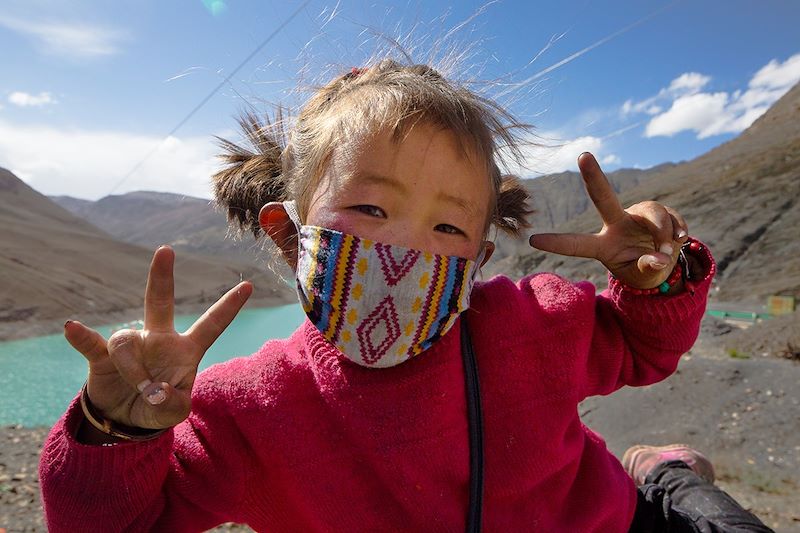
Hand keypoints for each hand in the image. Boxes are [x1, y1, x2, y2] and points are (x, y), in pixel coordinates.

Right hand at [64, 246, 251, 429]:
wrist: (124, 419)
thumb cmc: (157, 408)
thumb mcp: (173, 413)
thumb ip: (172, 404)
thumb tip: (156, 390)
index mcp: (185, 349)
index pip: (211, 324)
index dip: (229, 307)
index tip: (248, 285)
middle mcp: (158, 338)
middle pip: (160, 302)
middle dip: (162, 277)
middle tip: (166, 250)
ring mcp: (130, 345)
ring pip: (126, 342)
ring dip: (133, 370)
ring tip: (141, 390)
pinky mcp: (102, 356)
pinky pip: (92, 343)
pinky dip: (83, 337)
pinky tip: (73, 328)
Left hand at [529, 153, 688, 288]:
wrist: (663, 263)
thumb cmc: (642, 270)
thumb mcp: (642, 276)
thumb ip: (648, 268)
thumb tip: (659, 257)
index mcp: (603, 245)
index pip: (577, 245)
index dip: (557, 243)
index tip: (533, 240)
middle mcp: (616, 225)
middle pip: (603, 197)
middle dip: (594, 176)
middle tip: (583, 155)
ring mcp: (637, 215)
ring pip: (652, 213)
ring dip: (663, 233)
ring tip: (668, 251)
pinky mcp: (659, 211)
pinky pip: (671, 216)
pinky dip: (678, 230)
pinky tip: (680, 240)